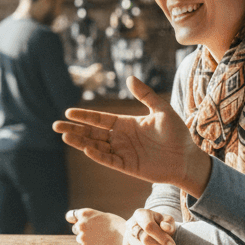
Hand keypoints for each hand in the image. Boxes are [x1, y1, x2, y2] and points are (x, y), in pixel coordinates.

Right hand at [54, 75, 212, 196]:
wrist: (188, 158)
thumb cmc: (177, 134)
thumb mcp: (162, 110)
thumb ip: (146, 95)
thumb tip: (130, 78)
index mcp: (126, 124)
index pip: (99, 119)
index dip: (84, 116)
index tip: (68, 112)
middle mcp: (120, 138)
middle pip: (92, 133)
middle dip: (74, 129)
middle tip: (55, 126)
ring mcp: (123, 153)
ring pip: (96, 146)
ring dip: (80, 142)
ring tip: (64, 136)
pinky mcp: (128, 167)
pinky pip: (109, 160)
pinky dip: (97, 155)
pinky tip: (86, 149)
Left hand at [66, 208, 126, 244]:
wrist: (126, 239)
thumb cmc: (116, 225)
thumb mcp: (101, 216)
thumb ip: (89, 219)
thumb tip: (80, 224)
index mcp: (84, 214)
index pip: (70, 216)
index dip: (73, 219)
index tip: (75, 222)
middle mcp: (80, 225)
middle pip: (76, 229)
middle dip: (83, 230)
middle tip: (96, 232)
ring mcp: (82, 238)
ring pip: (80, 239)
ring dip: (88, 239)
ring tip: (102, 239)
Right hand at [121, 208, 176, 244]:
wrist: (149, 228)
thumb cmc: (160, 224)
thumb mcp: (167, 220)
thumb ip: (169, 223)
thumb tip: (166, 227)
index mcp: (140, 214)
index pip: (149, 226)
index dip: (162, 237)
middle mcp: (130, 224)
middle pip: (145, 240)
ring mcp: (127, 236)